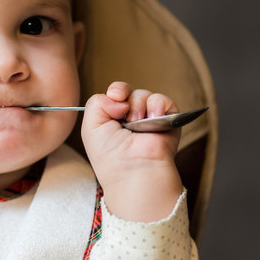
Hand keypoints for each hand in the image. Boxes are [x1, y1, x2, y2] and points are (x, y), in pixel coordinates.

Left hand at [81, 81, 184, 221]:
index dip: (116, 90)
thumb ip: (97, 102)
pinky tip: (152, 119)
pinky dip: (158, 105)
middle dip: (125, 95)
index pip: (115, 93)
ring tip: (137, 123)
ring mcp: (150, 119)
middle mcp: (131, 118)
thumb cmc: (110, 155)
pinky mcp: (168, 121)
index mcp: (112, 119)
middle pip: (128, 91)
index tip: (114, 95)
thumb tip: (120, 97)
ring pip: (144, 94)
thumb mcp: (91, 127)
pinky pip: (164, 101)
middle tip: (124, 113)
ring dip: (138, 104)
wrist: (133, 169)